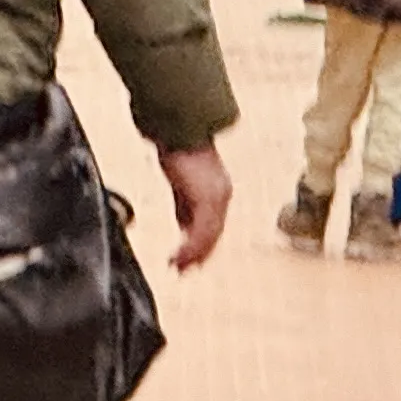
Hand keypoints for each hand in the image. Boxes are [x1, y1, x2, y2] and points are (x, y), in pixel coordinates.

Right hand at [157, 143, 232, 270]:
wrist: (178, 131)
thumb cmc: (177, 149)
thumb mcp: (180, 181)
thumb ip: (185, 203)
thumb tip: (184, 225)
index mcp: (218, 191)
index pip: (214, 224)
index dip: (201, 244)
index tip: (188, 258)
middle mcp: (222, 196)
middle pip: (214, 234)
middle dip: (198, 254)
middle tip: (182, 270)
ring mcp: (217, 198)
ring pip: (209, 237)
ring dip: (193, 255)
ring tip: (177, 267)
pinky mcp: (207, 200)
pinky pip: (201, 232)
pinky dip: (190, 248)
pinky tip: (178, 256)